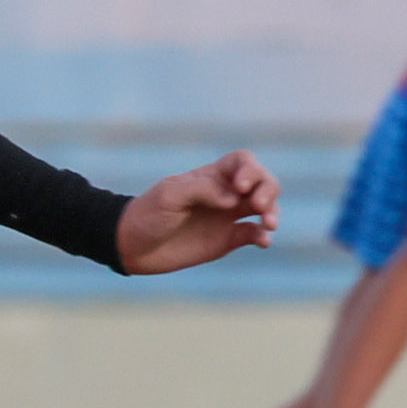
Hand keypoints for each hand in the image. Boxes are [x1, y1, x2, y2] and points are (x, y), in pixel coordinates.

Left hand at [118, 150, 279, 273]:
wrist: (133, 245)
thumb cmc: (148, 213)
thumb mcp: (169, 196)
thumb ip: (202, 190)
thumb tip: (233, 197)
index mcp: (211, 176)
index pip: (243, 162)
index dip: (250, 170)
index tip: (240, 186)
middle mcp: (224, 193)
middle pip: (261, 181)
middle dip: (268, 189)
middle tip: (260, 206)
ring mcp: (228, 217)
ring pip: (264, 208)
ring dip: (272, 212)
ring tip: (269, 224)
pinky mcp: (228, 240)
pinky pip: (254, 234)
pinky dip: (263, 236)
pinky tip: (263, 241)